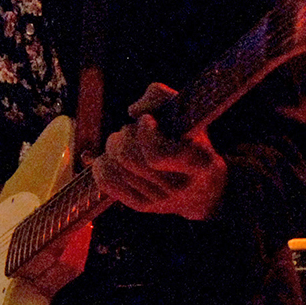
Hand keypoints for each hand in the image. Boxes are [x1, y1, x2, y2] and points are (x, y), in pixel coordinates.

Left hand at [92, 82, 228, 220]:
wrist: (204, 191)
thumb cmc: (193, 143)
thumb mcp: (188, 114)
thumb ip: (162, 97)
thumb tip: (133, 111)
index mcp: (198, 163)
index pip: (157, 155)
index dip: (144, 134)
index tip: (146, 119)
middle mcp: (179, 186)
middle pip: (129, 158)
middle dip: (122, 136)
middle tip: (130, 129)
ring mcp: (159, 201)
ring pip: (115, 169)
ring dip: (112, 148)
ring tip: (124, 142)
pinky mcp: (142, 207)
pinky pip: (107, 184)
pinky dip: (101, 166)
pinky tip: (109, 157)